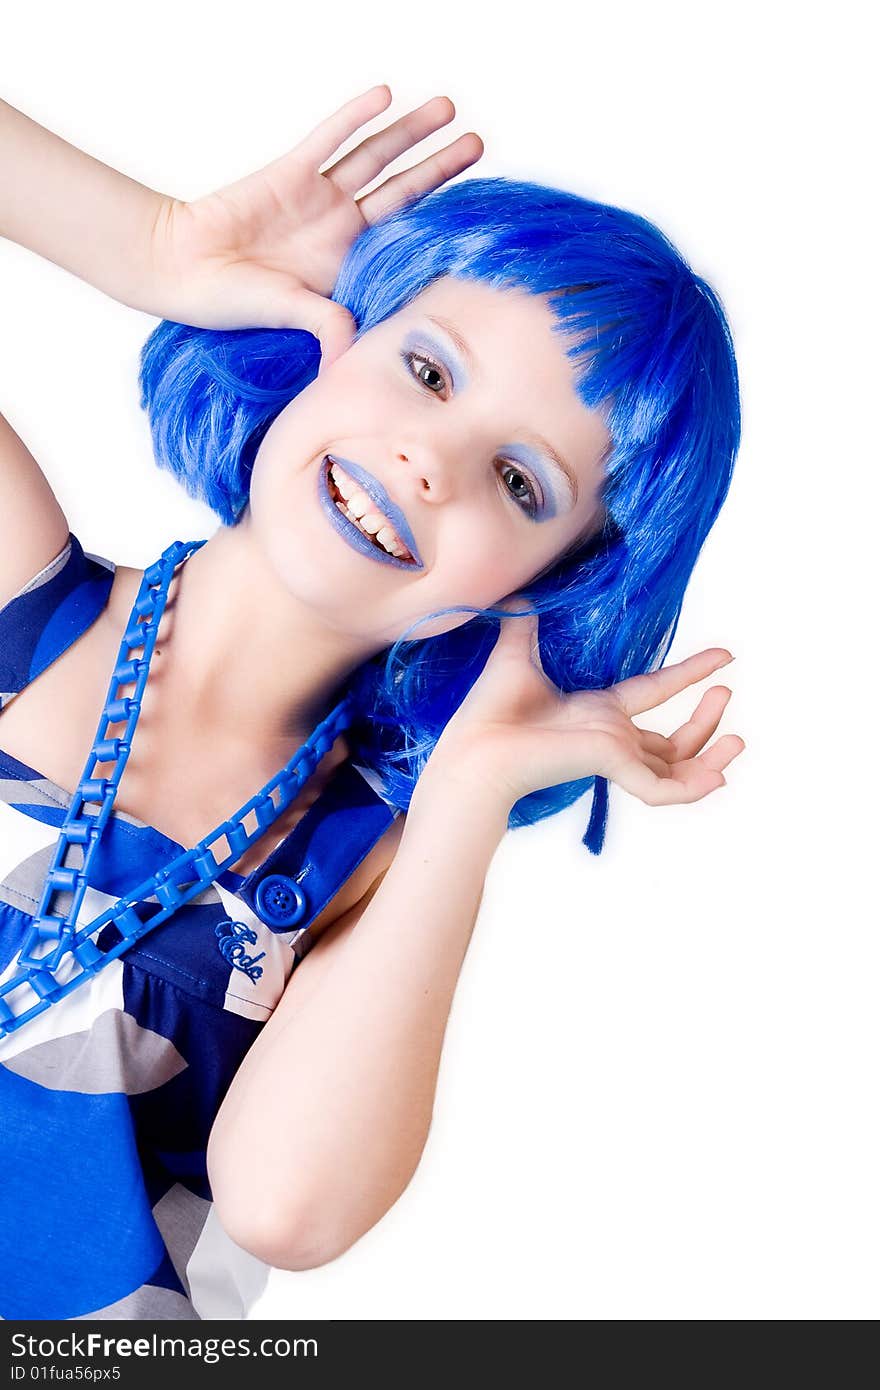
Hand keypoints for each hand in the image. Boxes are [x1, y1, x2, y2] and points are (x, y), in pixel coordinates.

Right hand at [145, 86, 482, 359]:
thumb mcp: (287, 315)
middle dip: (440, 167)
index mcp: (344, 268)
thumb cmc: (227, 301)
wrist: (178, 269)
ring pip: (374, 158)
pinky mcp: (291, 172)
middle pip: (402, 192)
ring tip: (448, 108)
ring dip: (411, 133)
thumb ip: (326, 326)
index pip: (402, 244)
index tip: (476, 217)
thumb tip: (352, 358)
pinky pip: (330, 138)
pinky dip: (356, 116)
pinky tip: (385, 95)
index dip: (436, 228)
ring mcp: (317, 198)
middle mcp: (338, 229)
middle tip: (478, 144)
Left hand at [426, 602, 745, 809]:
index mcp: (596, 713)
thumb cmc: (489, 710)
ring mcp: (613, 756)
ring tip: (739, 739)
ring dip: (711, 756)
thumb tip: (523, 592)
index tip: (724, 656)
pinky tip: (719, 778)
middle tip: (727, 692)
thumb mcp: (517, 654)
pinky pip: (661, 790)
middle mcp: (610, 737)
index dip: (688, 675)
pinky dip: (691, 789)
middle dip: (706, 721)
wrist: (474, 746)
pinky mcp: (610, 768)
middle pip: (672, 740)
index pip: (653, 693)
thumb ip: (527, 624)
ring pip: (676, 769)